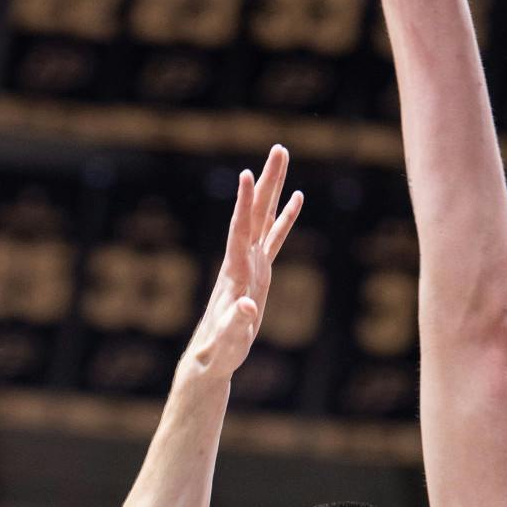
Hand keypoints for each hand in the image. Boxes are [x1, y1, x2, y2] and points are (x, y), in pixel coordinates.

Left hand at [183, 145, 301, 382]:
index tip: (246, 173)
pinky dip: (285, 218)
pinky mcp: (259, 273)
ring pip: (265, 219)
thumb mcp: (229, 341)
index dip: (244, 203)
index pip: (240, 230)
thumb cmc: (219, 352)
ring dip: (275, 189)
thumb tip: (245, 306)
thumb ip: (237, 323)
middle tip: (280, 149)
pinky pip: (274, 238)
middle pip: (256, 213)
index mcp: (235, 272)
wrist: (211, 357)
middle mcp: (241, 261)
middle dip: (267, 181)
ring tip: (284, 159)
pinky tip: (296, 199)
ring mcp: (250, 264)